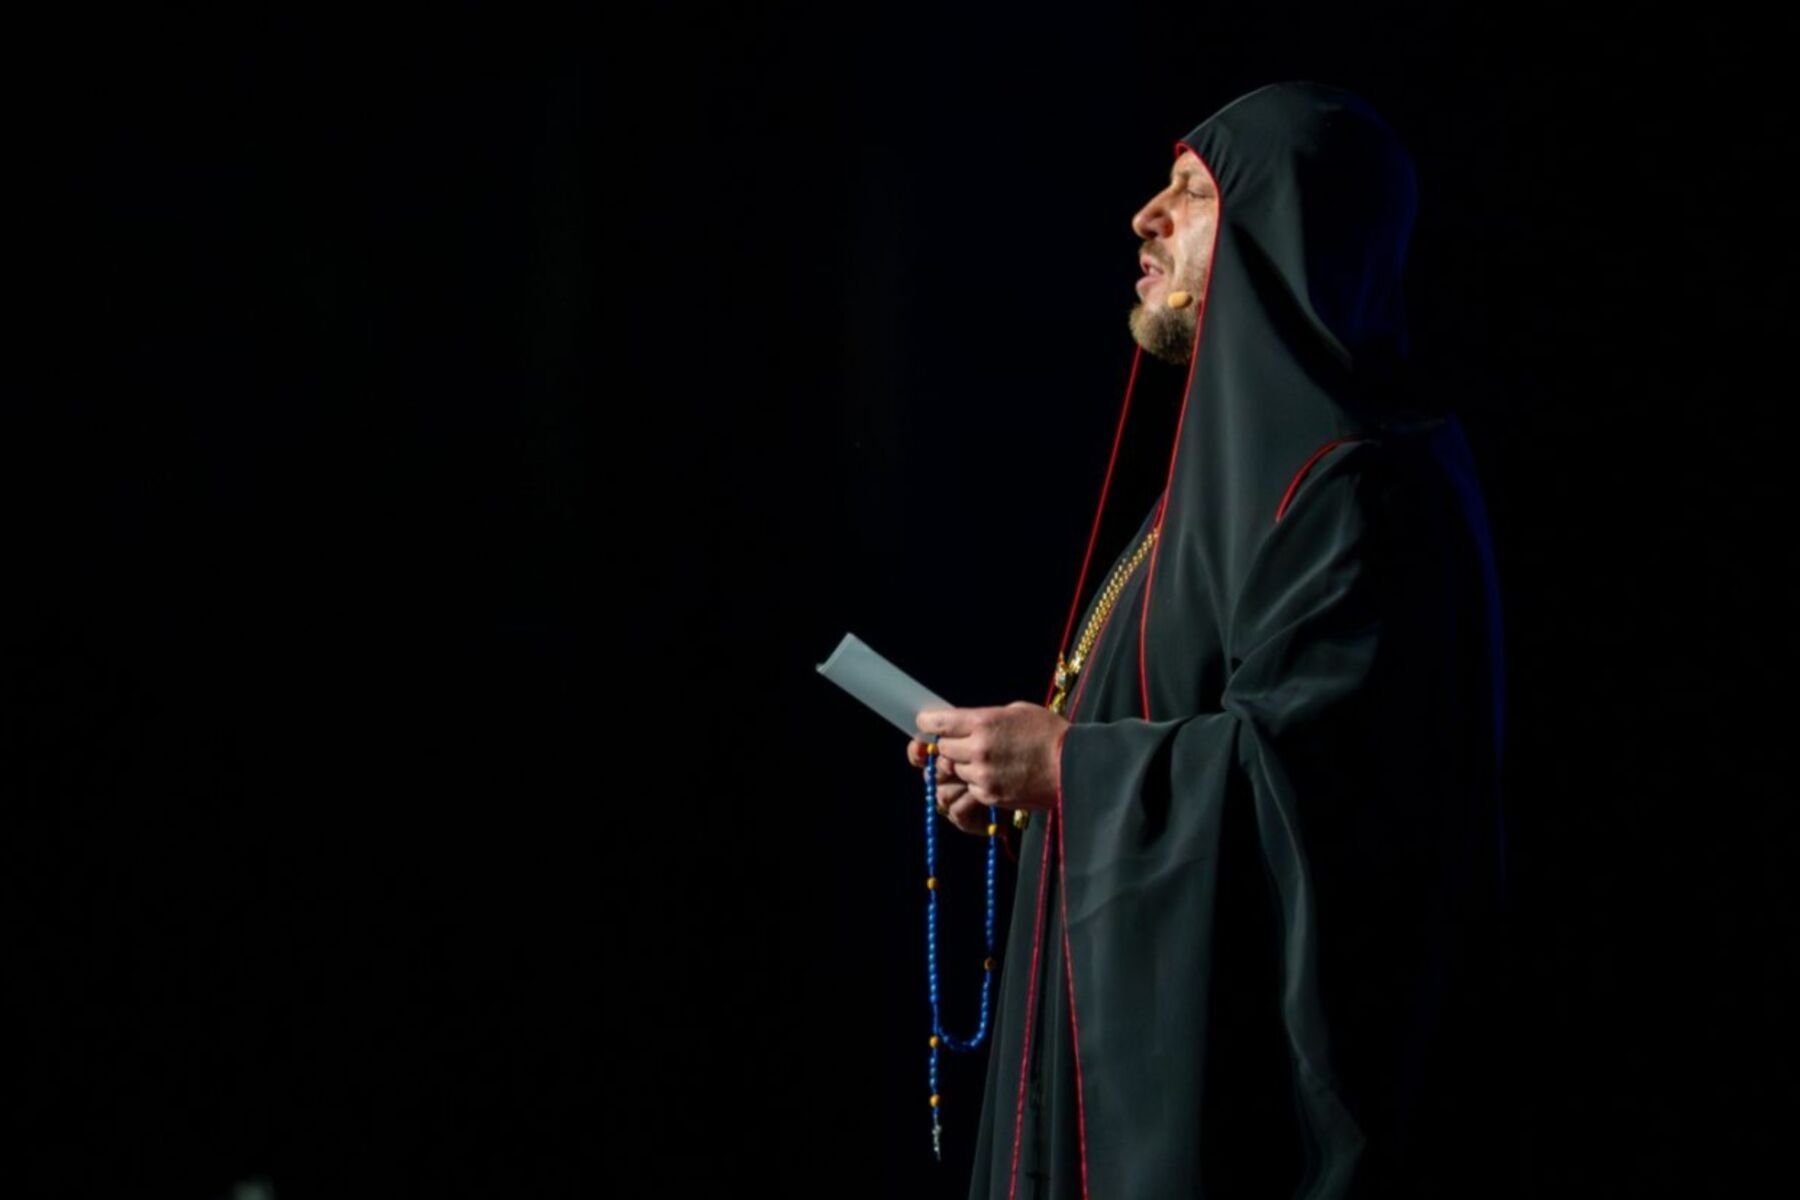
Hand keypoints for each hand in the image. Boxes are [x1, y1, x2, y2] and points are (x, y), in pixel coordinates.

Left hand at [907, 702, 1069, 833]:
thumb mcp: (1016, 711)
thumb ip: (985, 717)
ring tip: (991, 760)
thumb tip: (963, 723)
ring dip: (966, 765)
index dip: (928, 722)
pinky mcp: (990, 795)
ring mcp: (982, 774)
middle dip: (952, 745)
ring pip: (957, 770)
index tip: (926, 723)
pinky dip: (979, 783)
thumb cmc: (1049, 733)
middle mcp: (978, 748)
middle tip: (967, 743)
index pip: (938, 723)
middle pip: (944, 748)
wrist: (1073, 766)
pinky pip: (971, 788)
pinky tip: (1000, 775)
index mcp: (983, 722)